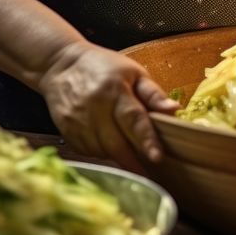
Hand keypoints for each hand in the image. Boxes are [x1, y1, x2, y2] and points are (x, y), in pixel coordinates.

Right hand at [38, 41, 179, 172]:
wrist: (60, 65)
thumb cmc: (103, 67)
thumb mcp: (133, 72)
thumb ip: (153, 94)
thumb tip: (174, 110)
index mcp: (114, 89)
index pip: (133, 119)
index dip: (146, 140)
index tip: (157, 157)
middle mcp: (94, 107)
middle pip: (117, 143)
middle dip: (134, 161)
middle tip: (149, 169)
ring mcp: (77, 121)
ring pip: (102, 151)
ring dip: (118, 155)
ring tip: (128, 148)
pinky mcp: (66, 131)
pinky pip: (88, 151)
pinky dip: (101, 152)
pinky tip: (107, 141)